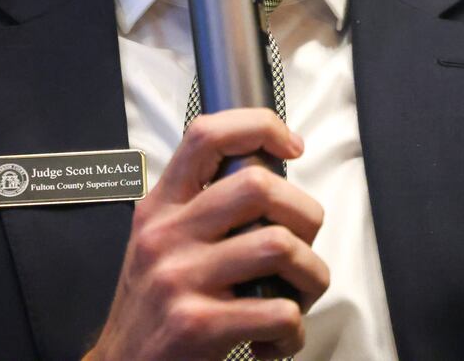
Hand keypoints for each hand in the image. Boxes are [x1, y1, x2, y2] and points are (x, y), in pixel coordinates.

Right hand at [85, 109, 329, 360]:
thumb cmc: (153, 308)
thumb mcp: (158, 243)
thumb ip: (200, 209)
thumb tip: (269, 181)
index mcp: (160, 207)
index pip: (206, 136)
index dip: (260, 126)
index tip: (291, 146)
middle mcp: (166, 236)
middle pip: (258, 185)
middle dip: (305, 213)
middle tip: (304, 241)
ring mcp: (180, 278)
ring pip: (279, 245)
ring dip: (310, 275)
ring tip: (298, 294)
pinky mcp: (198, 325)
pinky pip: (279, 311)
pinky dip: (294, 329)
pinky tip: (277, 337)